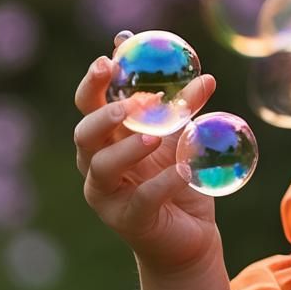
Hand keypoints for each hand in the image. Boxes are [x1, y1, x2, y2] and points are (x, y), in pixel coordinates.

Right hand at [73, 47, 220, 276]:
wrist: (188, 232)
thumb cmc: (176, 174)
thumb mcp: (183, 136)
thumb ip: (187, 109)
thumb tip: (207, 77)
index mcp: (109, 137)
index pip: (90, 104)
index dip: (95, 82)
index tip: (109, 58)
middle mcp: (98, 164)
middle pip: (84, 134)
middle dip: (102, 115)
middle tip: (128, 104)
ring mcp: (108, 196)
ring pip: (102, 168)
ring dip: (127, 149)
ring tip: (155, 138)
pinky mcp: (129, 221)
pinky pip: (141, 199)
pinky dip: (163, 182)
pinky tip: (184, 170)